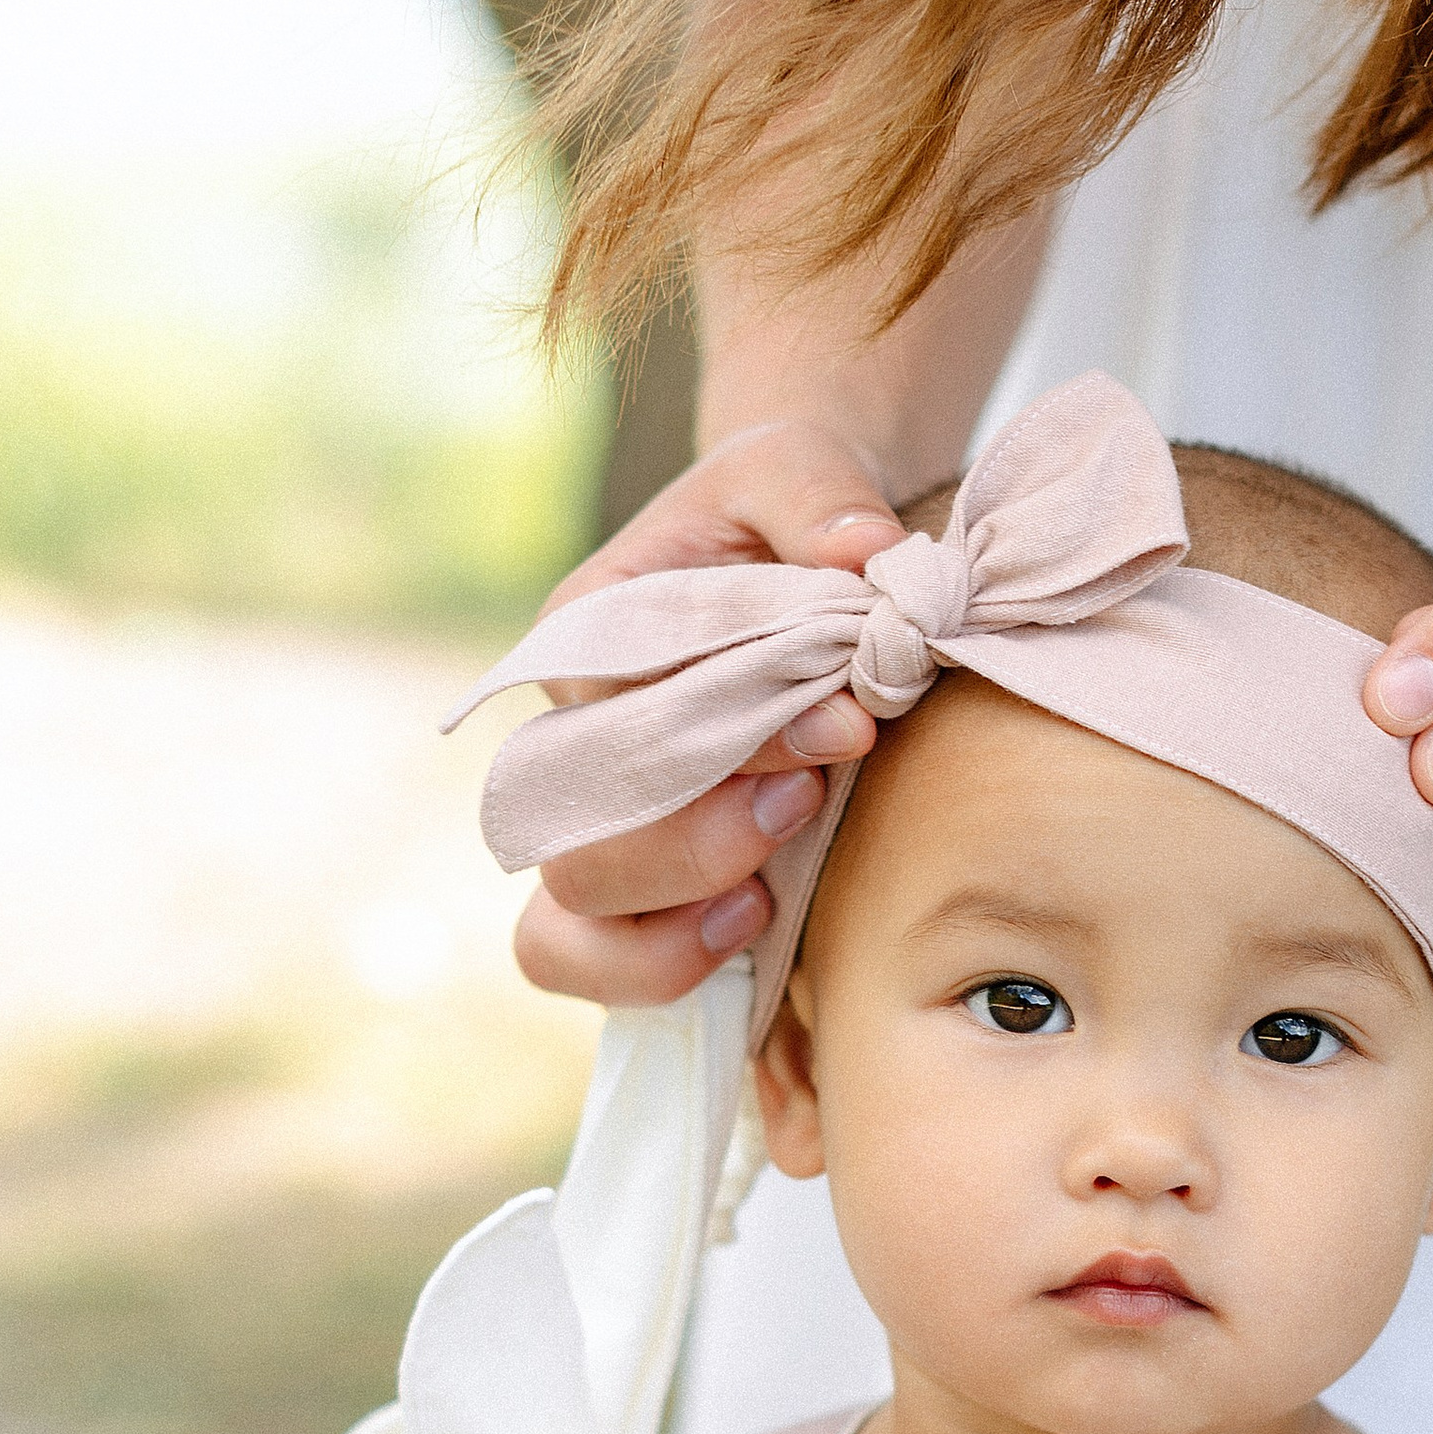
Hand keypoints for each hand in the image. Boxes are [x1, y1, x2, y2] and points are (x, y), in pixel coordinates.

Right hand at [508, 421, 902, 1008]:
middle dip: (694, 836)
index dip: (727, 734)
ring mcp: (597, 824)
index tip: (844, 722)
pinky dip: (664, 966)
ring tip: (768, 886)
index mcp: (586, 636)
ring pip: (566, 917)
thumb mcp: (795, 467)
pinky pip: (597, 966)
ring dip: (670, 911)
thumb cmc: (784, 515)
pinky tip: (752, 925)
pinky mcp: (643, 890)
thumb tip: (866, 553)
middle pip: (572, 831)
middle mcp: (569, 740)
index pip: (622, 708)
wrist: (796, 563)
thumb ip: (819, 495)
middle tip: (806, 802)